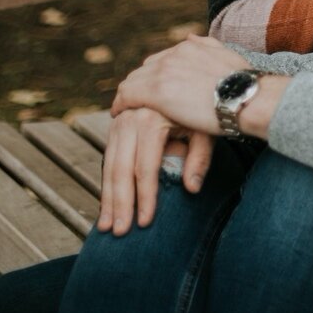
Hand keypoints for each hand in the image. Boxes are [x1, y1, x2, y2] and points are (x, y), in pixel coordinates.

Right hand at [96, 108, 212, 235]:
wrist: (186, 80)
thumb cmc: (202, 108)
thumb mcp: (206, 129)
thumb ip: (199, 158)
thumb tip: (192, 189)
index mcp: (152, 118)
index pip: (145, 167)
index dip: (145, 196)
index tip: (146, 222)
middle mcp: (130, 118)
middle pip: (122, 169)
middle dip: (120, 203)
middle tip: (120, 232)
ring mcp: (120, 121)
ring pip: (109, 165)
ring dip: (107, 198)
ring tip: (106, 227)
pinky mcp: (116, 126)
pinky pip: (108, 158)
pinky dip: (107, 183)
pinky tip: (106, 205)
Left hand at [112, 34, 253, 133]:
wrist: (249, 97)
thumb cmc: (246, 84)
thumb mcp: (227, 56)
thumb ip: (206, 45)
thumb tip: (190, 37)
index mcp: (190, 47)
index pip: (161, 60)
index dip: (154, 75)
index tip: (152, 89)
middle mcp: (174, 54)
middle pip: (145, 69)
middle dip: (138, 84)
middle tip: (134, 100)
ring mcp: (164, 71)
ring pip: (133, 81)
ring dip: (127, 94)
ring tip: (123, 108)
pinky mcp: (157, 92)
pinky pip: (128, 96)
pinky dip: (121, 104)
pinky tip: (119, 113)